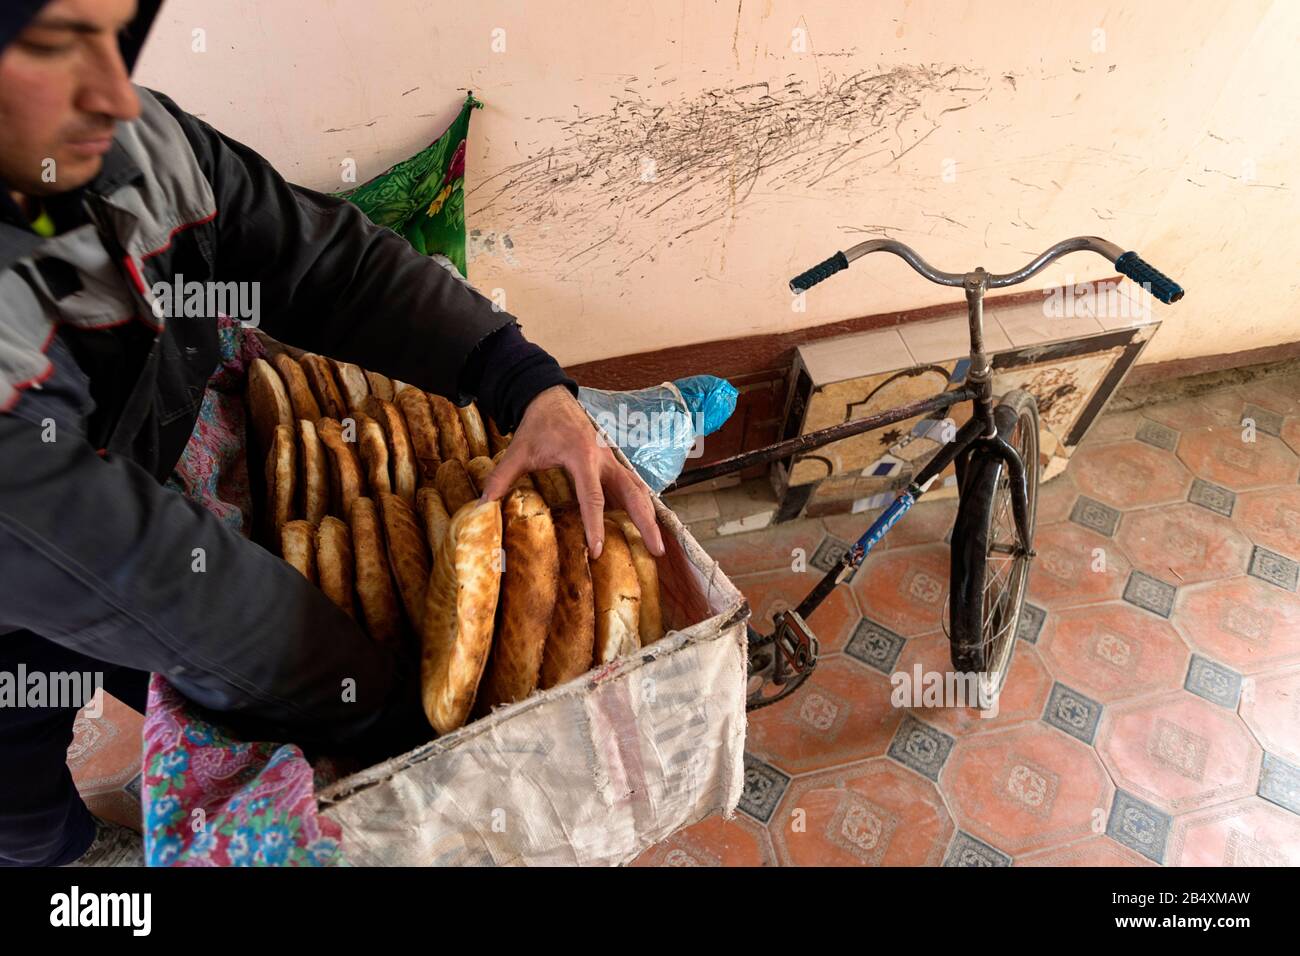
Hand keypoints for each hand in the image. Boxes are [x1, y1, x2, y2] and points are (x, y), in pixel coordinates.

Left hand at [478, 385, 665, 559]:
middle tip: (657, 550)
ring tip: (658, 545)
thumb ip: (501, 478)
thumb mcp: (517, 451)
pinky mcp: (613, 463)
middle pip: (633, 493)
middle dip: (646, 522)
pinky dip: (642, 505)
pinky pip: (632, 485)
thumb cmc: (537, 426)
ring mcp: (612, 460)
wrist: (552, 399)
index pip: (592, 498)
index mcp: (581, 456)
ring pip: (639, 490)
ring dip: (650, 516)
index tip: (597, 550)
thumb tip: (483, 505)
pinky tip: (648, 526)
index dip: (596, 525)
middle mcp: (604, 459)